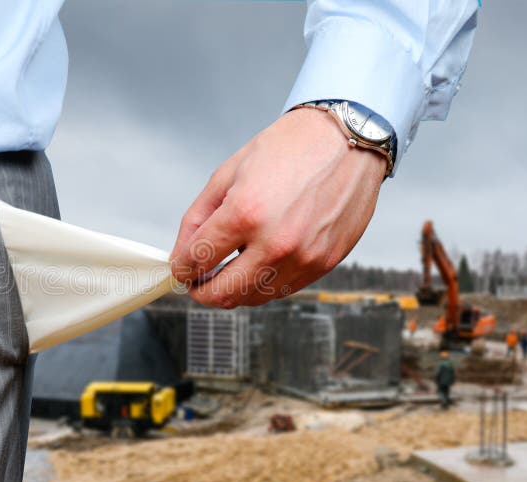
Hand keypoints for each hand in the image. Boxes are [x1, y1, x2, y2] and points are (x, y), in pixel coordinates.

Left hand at [170, 107, 385, 307]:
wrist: (347, 138)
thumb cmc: (290, 148)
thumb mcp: (228, 173)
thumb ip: (197, 219)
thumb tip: (181, 253)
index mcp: (246, 213)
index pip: (196, 261)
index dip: (180, 269)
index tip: (179, 268)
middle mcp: (276, 243)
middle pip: (222, 294)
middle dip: (200, 291)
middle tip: (196, 280)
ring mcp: (303, 258)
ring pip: (252, 298)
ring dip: (233, 289)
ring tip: (229, 266)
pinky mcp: (324, 264)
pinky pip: (282, 290)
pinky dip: (263, 282)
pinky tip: (260, 259)